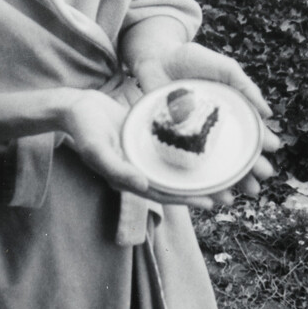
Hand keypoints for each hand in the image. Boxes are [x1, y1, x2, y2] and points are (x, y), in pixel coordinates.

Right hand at [62, 90, 235, 208]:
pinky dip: (189, 150)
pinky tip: (206, 144)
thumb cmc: (83, 129)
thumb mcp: (97, 149)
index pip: (163, 193)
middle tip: (230, 192)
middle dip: (201, 190)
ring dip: (198, 173)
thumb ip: (118, 169)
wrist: (76, 107)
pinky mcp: (147, 140)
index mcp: (129, 178)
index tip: (211, 201)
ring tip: (226, 173)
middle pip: (175, 184)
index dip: (187, 199)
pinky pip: (171, 149)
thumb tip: (144, 186)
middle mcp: (139, 170)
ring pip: (176, 169)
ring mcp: (143, 156)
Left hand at [129, 41, 279, 197]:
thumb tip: (268, 113)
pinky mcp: (169, 141)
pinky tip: (204, 192)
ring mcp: (190, 137)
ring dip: (224, 183)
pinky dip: (193, 180)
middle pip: (232, 155)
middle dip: (247, 172)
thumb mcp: (224, 68)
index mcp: (228, 113)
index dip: (260, 144)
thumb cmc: (191, 59)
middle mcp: (210, 129)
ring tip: (234, 197)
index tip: (272, 150)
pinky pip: (183, 164)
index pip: (248, 133)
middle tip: (259, 183)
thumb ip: (245, 87)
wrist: (155, 56)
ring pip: (210, 166)